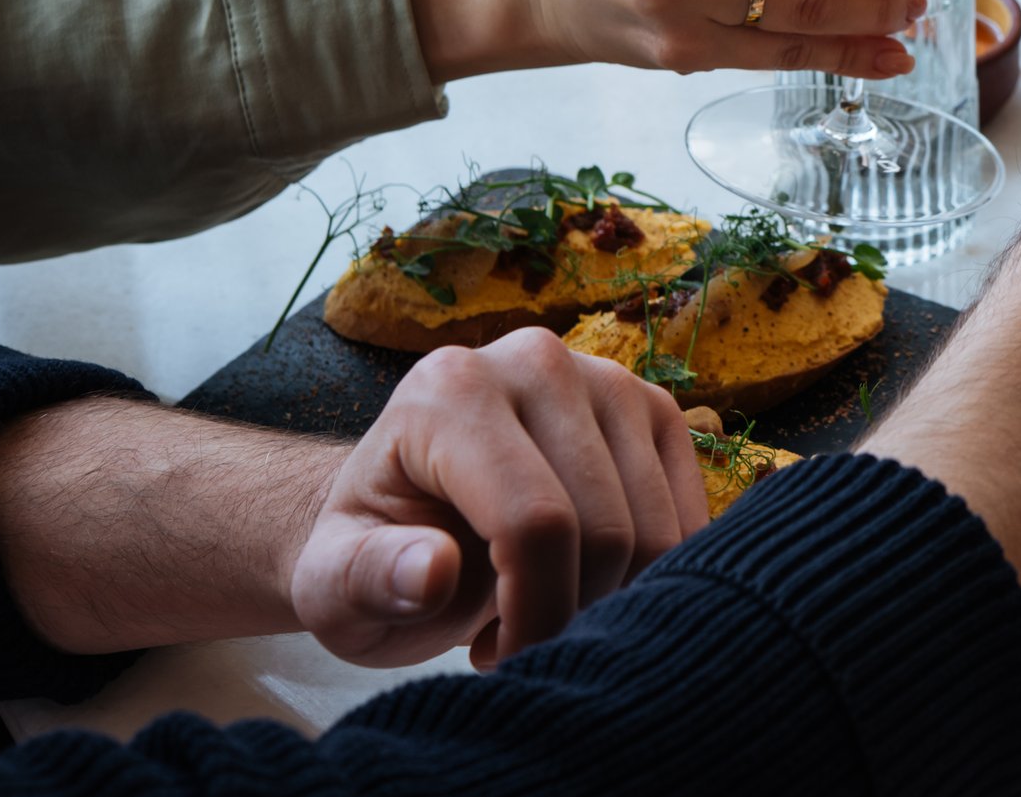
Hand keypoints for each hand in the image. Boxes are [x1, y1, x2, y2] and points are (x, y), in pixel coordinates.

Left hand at [292, 329, 706, 668]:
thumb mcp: (333, 586)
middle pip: (604, 527)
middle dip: (569, 613)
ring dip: (607, 599)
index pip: (535, 520)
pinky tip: (584, 584)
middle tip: (512, 643)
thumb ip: (367, 579)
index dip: (534, 613)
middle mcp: (535, 359)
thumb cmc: (373, 555)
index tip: (499, 661)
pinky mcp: (654, 407)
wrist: (414, 513)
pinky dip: (648, 575)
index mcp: (449, 390)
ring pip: (655, 529)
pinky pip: (687, 519)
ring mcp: (607, 377)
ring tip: (537, 611)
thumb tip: (432, 569)